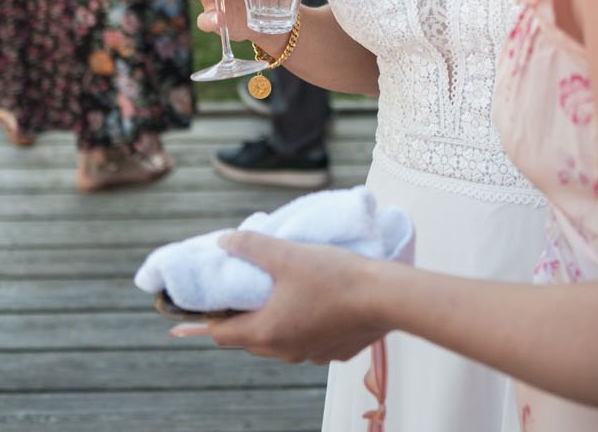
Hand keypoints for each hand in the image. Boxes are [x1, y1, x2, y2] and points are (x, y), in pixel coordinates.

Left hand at [173, 232, 389, 363]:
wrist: (387, 297)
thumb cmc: (335, 277)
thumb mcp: (286, 254)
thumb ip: (251, 247)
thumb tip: (225, 242)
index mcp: (267, 332)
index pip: (221, 334)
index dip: (211, 316)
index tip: (211, 299)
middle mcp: (286, 351)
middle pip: (249, 340)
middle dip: (241, 317)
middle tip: (245, 289)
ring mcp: (312, 355)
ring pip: (279, 342)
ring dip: (273, 321)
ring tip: (279, 292)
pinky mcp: (335, 352)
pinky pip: (308, 342)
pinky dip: (302, 325)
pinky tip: (313, 302)